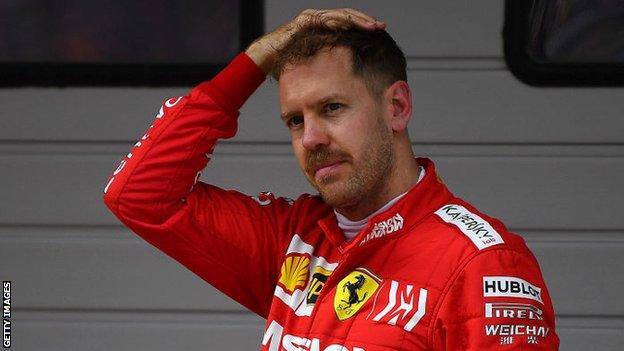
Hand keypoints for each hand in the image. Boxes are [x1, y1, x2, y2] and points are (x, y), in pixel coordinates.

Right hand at [245, 8, 384, 73]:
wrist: (266, 61)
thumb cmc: (289, 67)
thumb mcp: (317, 69)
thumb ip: (331, 69)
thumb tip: (349, 83)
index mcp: (325, 31)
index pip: (349, 26)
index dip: (364, 29)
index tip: (380, 34)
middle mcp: (320, 22)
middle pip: (348, 18)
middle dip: (365, 21)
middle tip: (381, 26)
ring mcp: (312, 19)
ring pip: (339, 15)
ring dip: (356, 19)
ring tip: (371, 25)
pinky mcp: (304, 21)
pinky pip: (324, 18)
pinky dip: (338, 21)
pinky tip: (350, 25)